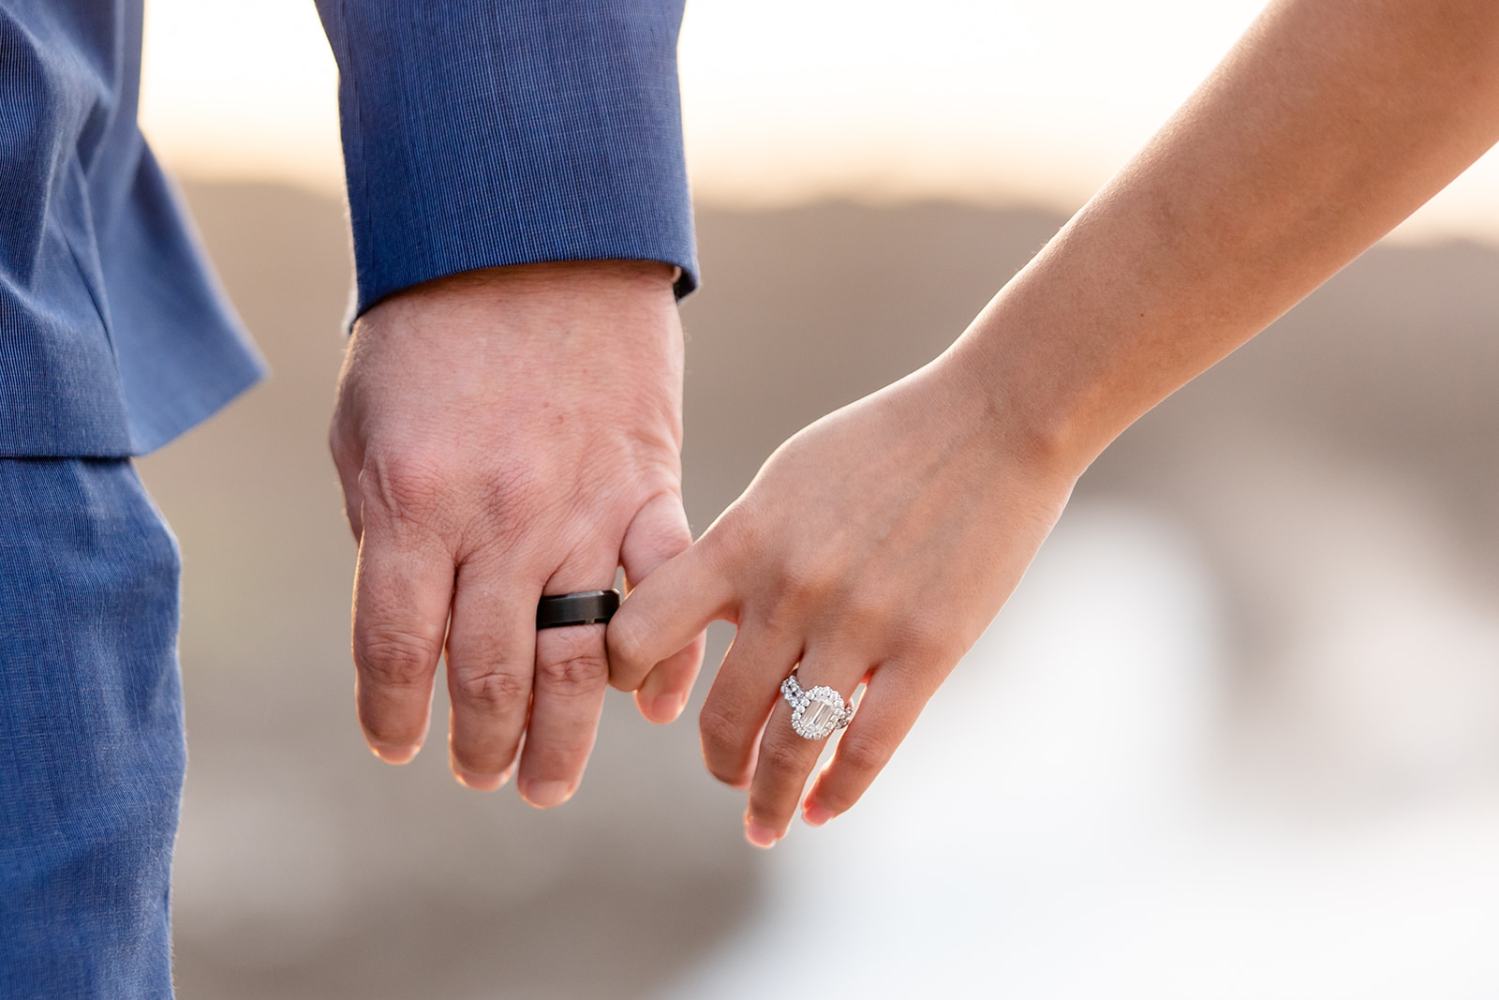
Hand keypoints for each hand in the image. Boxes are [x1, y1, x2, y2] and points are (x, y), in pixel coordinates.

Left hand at [330, 261, 704, 806]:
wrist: (532, 240)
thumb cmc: (428, 332)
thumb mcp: (365, 427)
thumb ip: (383, 531)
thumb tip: (417, 628)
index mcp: (412, 504)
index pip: (397, 649)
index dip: (392, 713)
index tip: (398, 746)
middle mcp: (501, 521)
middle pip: (493, 672)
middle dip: (483, 745)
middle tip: (482, 778)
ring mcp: (584, 508)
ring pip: (579, 656)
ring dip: (562, 735)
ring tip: (547, 784)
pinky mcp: (649, 486)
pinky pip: (667, 590)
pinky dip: (665, 655)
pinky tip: (656, 707)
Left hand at [607, 352, 1078, 844]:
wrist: (996, 418)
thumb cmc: (887, 442)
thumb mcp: (788, 478)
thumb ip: (742, 546)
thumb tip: (706, 614)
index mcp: (744, 538)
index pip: (643, 630)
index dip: (626, 675)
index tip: (645, 699)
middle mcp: (789, 588)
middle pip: (723, 711)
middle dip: (719, 758)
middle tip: (727, 774)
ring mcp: (859, 624)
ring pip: (791, 745)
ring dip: (771, 797)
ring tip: (767, 819)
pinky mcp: (928, 651)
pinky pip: (868, 747)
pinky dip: (840, 792)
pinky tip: (826, 810)